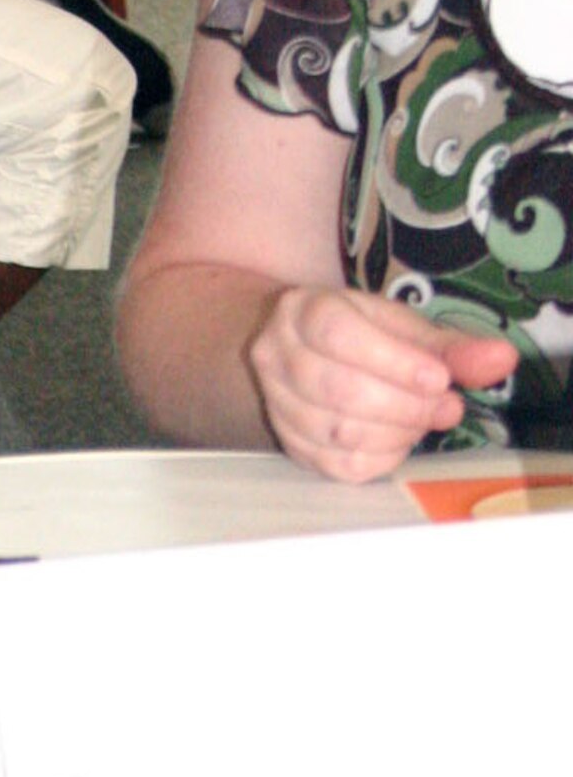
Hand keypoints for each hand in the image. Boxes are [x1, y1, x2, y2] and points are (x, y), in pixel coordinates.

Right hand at [246, 287, 518, 480]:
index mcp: (302, 310)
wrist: (303, 349)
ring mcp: (276, 402)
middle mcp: (274, 354)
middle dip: (408, 406)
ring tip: (425, 420)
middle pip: (340, 390)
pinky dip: (382, 458)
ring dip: (399, 433)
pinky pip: (338, 465)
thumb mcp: (401, 326)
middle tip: (446, 406)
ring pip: (339, 432)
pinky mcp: (288, 442)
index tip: (439, 379)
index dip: (394, 362)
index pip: (337, 335)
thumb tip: (500, 359)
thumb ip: (450, 346)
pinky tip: (399, 441)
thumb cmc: (360, 334)